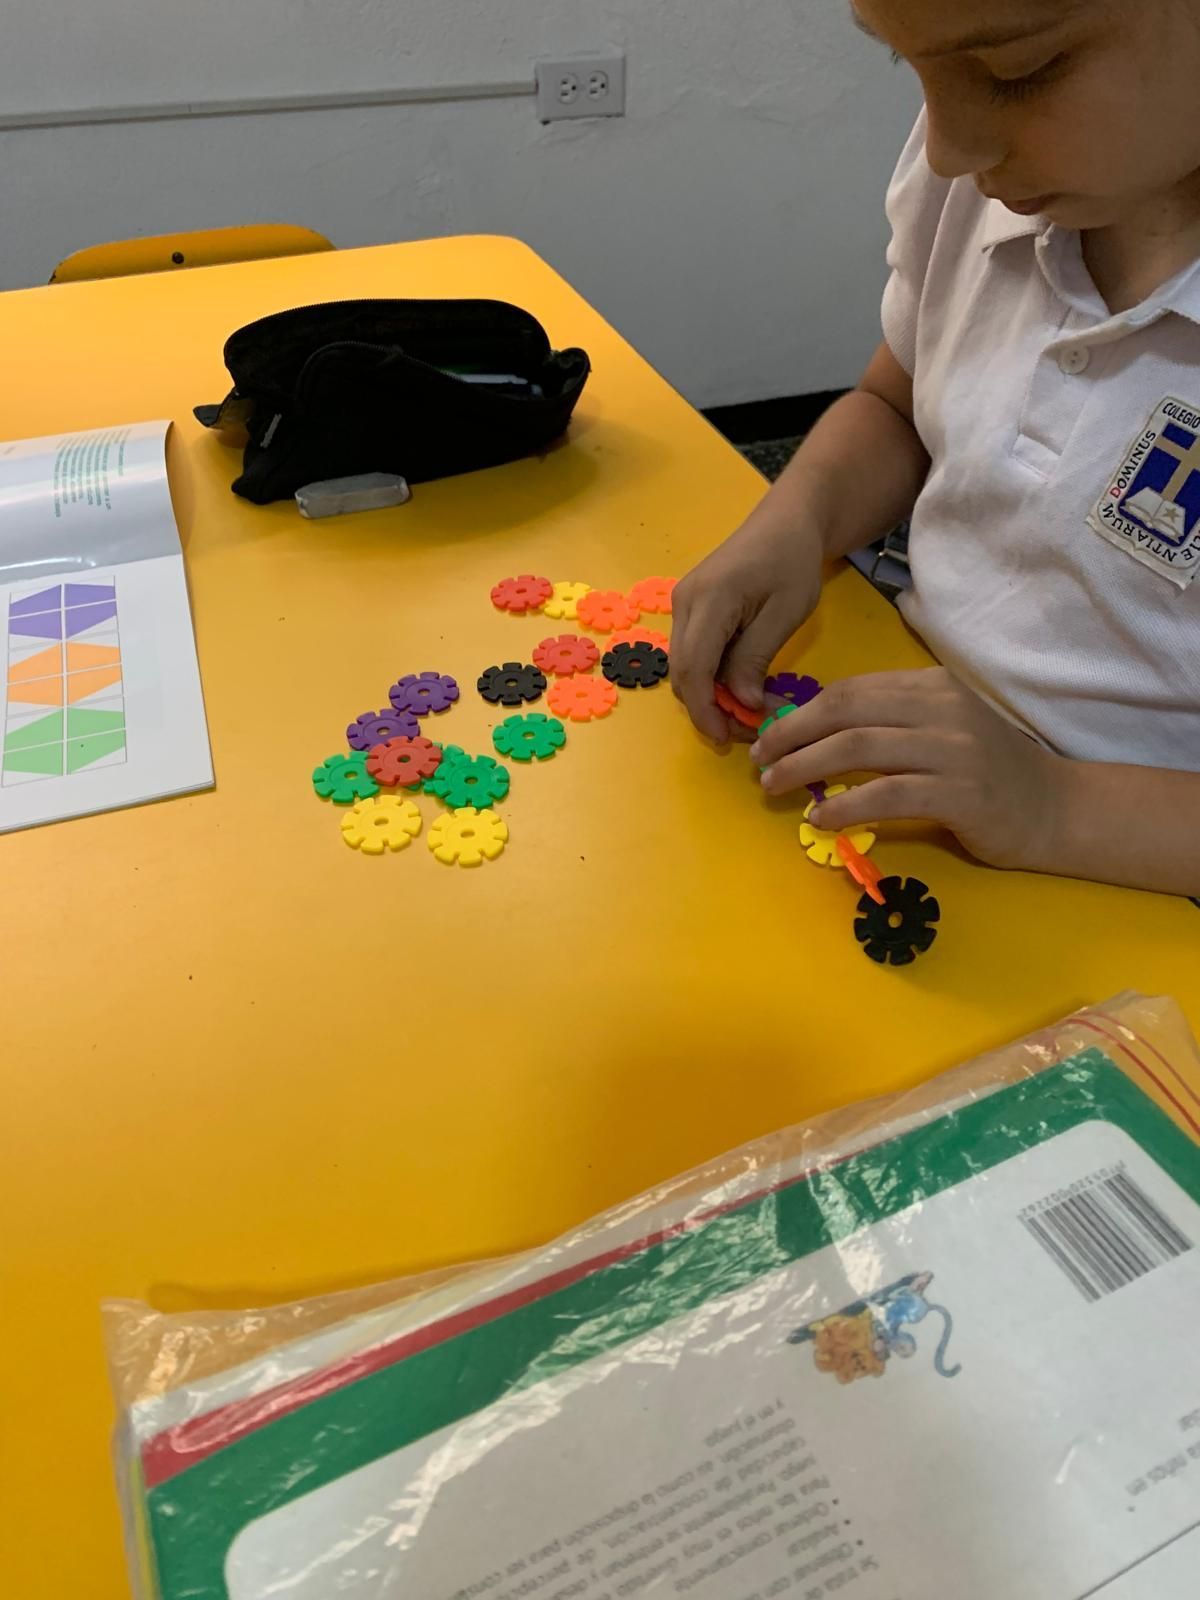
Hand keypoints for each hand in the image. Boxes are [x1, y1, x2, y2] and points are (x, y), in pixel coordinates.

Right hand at [671, 519, 824, 740]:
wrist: (786, 522)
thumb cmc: (793, 561)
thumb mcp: (786, 612)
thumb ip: (757, 657)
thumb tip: (741, 703)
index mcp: (710, 599)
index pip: (694, 667)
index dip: (705, 709)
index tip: (726, 737)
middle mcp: (684, 602)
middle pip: (682, 671)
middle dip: (707, 708)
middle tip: (744, 731)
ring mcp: (682, 603)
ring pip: (685, 665)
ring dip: (709, 694)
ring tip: (746, 712)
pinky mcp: (689, 607)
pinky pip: (692, 652)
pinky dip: (710, 676)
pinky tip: (738, 686)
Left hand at [750, 668, 1065, 870]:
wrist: (1056, 809)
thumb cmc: (991, 774)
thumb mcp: (943, 729)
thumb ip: (892, 722)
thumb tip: (816, 732)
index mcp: (932, 686)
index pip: (851, 690)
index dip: (801, 711)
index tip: (769, 734)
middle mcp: (941, 708)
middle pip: (845, 712)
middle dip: (791, 734)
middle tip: (759, 759)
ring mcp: (953, 749)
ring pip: (857, 748)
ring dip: (804, 767)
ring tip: (774, 787)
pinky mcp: (959, 793)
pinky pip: (885, 795)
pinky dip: (844, 806)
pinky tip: (820, 820)